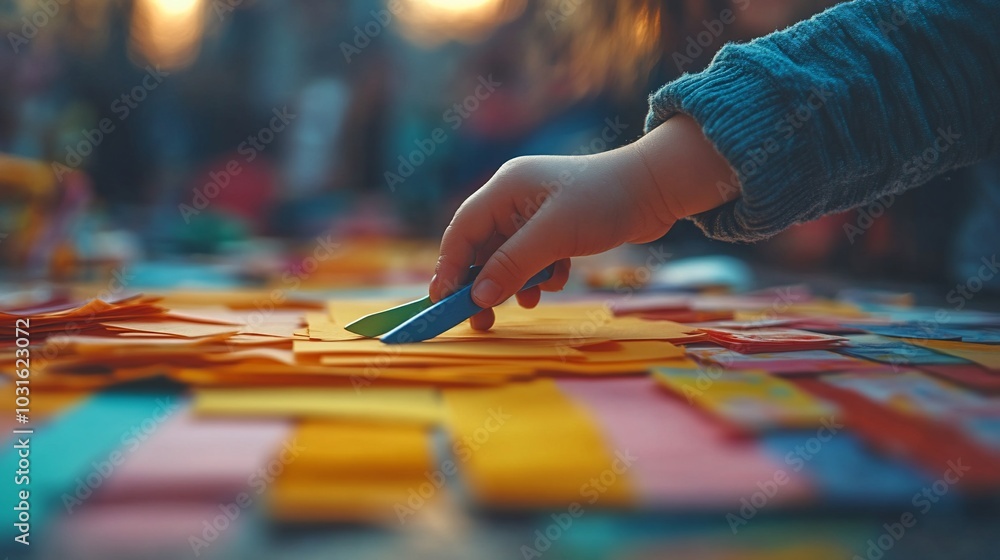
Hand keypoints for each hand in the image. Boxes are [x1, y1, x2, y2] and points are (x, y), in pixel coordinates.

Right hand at [429, 114, 737, 329]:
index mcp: (505, 188)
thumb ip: (513, 265)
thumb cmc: (604, 201)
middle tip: (480, 319)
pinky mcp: (557, 227)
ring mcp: (536, 212)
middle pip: (482, 246)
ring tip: (526, 303)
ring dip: (515, 281)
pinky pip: (535, 257)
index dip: (450, 266)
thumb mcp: (554, 235)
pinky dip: (541, 274)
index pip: (462, 230)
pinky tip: (558, 280)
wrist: (656, 189)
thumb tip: (477, 297)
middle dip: (483, 283)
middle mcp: (515, 198)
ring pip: (509, 256)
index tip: (443, 302)